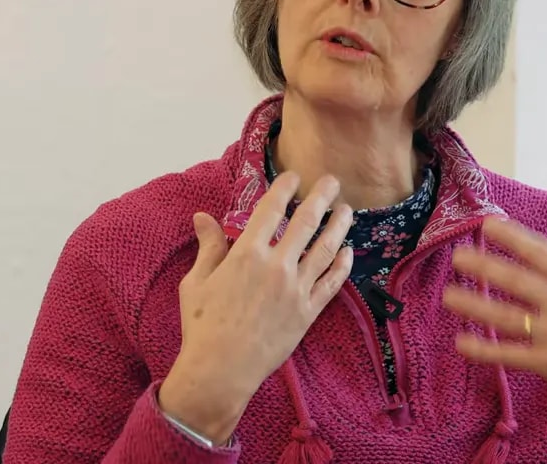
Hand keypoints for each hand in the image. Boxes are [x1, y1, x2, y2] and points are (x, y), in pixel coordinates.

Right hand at [158, 172, 353, 444]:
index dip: (285, 188)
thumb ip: (208, 246)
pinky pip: (331, 283)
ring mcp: (296, 289)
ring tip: (347, 210)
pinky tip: (349, 252)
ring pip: (326, 249)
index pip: (271, 209)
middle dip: (322, 197)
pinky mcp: (308, 311)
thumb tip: (202, 216)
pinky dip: (342, 265)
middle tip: (333, 181)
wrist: (221, 370)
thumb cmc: (203, 325)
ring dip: (339, 226)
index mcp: (247, 254)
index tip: (294, 176)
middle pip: (306, 222)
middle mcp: (277, 266)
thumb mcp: (197, 282)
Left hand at [442, 217, 546, 461]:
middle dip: (484, 267)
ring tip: (449, 295)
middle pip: (518, 281)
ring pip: (507, 316)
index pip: (543, 254)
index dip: (514, 238)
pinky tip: (463, 342)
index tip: (488, 226)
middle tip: (457, 256)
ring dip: (474, 305)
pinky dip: (485, 349)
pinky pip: (510, 354)